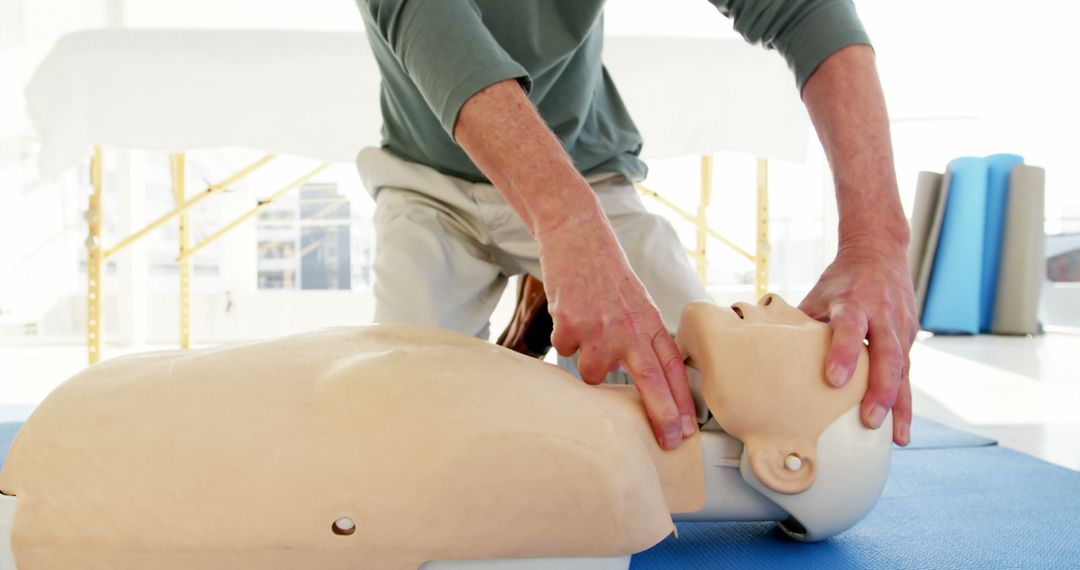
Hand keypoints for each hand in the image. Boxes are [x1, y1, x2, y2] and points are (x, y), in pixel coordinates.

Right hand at [538, 212, 697, 449]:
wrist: (576, 235)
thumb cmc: (606, 271)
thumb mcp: (635, 302)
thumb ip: (640, 337)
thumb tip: (640, 376)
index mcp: (649, 320)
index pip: (672, 367)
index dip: (680, 400)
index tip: (685, 429)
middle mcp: (629, 327)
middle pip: (650, 380)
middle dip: (661, 415)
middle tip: (670, 442)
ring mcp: (600, 328)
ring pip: (594, 373)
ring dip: (589, 361)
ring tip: (588, 328)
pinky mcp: (571, 325)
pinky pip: (566, 351)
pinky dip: (565, 339)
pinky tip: (570, 314)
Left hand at [798, 241, 916, 445]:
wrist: (879, 252)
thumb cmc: (841, 281)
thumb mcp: (819, 296)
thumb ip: (803, 325)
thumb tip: (769, 359)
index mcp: (853, 302)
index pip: (848, 327)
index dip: (842, 352)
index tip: (833, 379)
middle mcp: (882, 314)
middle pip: (887, 354)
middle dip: (880, 390)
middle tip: (869, 420)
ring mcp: (901, 326)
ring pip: (904, 369)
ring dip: (900, 404)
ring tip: (895, 437)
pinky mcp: (911, 337)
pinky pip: (909, 373)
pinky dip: (905, 400)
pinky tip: (900, 427)